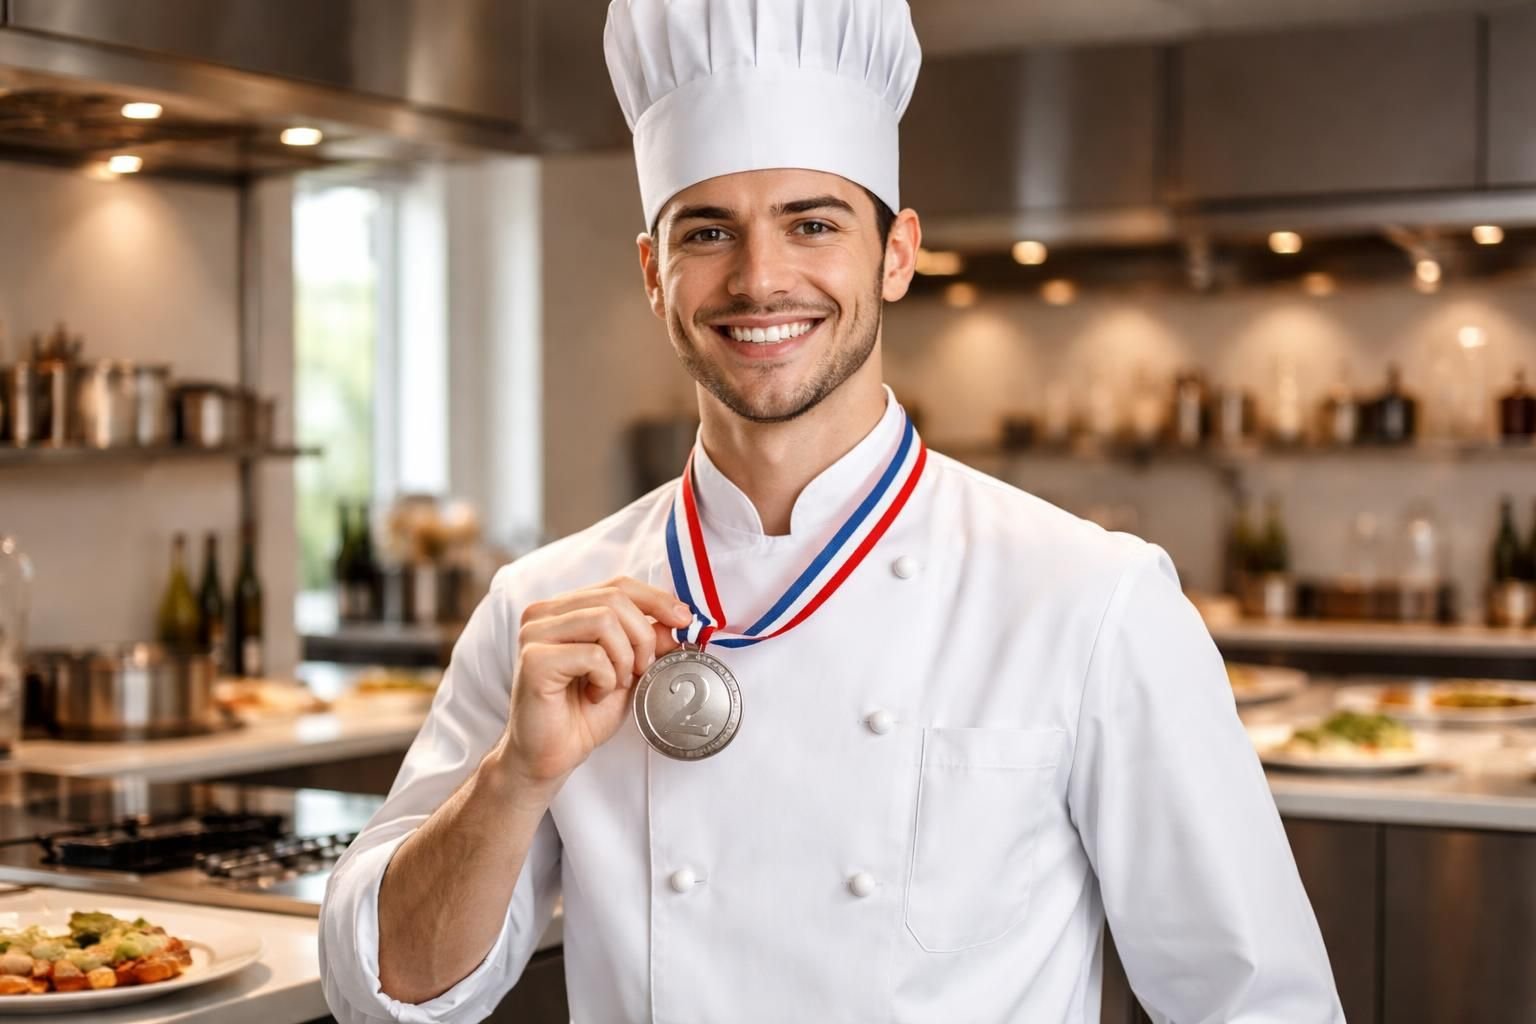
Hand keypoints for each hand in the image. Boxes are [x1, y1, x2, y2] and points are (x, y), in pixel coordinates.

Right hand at [497, 577, 692, 787]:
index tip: (683, 620)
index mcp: (564, 608)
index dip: (656, 599)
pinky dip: (605, 678)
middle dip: (643, 636)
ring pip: (605, 620)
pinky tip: (594, 695)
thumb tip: (678, 619)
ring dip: (624, 658)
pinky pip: (592, 655)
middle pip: (614, 599)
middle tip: (642, 669)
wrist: (549, 756)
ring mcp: (534, 634)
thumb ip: (648, 640)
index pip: (618, 585)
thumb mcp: (628, 670)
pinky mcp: (534, 660)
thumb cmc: (583, 714)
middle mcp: (543, 614)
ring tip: (615, 684)